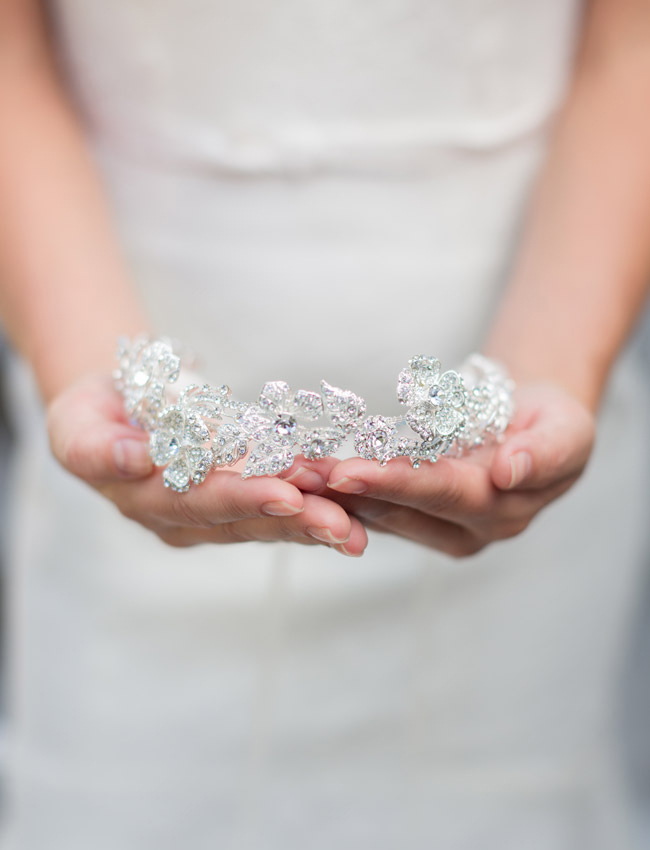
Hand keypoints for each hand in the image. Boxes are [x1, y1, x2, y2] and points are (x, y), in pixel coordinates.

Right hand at [46, 374, 367, 555]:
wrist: (112, 411)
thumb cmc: (91, 418)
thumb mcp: (75, 427)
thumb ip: (97, 449)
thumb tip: (135, 460)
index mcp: (148, 504)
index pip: (199, 504)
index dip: (242, 499)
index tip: (286, 494)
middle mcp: (186, 519)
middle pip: (245, 522)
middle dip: (295, 521)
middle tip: (342, 523)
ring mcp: (216, 513)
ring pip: (270, 521)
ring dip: (315, 521)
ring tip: (356, 526)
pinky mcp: (240, 498)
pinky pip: (282, 504)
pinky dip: (317, 504)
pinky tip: (354, 506)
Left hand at [280, 383, 594, 556]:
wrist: (533, 426)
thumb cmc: (552, 424)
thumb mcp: (566, 431)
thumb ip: (545, 453)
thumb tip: (511, 473)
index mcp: (501, 511)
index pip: (443, 494)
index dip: (396, 483)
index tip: (348, 473)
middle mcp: (465, 531)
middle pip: (399, 509)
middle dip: (347, 493)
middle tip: (298, 476)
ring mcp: (437, 530)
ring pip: (378, 514)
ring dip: (331, 495)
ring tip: (289, 473)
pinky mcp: (415, 520)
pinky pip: (372, 507)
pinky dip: (337, 492)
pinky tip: (303, 475)